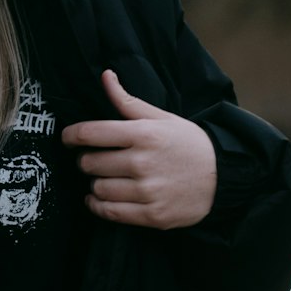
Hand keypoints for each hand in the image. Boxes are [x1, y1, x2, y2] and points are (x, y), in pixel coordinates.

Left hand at [61, 71, 216, 229]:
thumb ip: (128, 101)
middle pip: (89, 163)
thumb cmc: (189, 144)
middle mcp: (142, 162)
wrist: (224, 178)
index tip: (66, 138)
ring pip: (97, 188)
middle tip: (94, 160)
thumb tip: (105, 76)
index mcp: (143, 134)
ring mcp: (147, 191)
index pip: (90, 134)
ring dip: (94, 183)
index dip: (70, 136)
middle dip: (86, 161)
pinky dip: (97, 205)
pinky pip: (109, 212)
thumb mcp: (162, 118)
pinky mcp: (151, 215)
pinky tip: (100, 198)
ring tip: (103, 178)